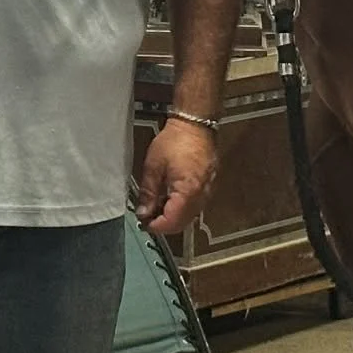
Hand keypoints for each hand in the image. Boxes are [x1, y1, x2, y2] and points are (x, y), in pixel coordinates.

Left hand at [137, 117, 217, 235]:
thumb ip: (148, 193)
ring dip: (172, 216)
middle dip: (164, 224)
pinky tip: (169, 198)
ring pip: (189, 216)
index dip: (155, 226)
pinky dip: (181, 208)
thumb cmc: (174, 142)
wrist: (195, 125)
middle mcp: (201, 197)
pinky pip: (195, 206)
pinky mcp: (209, 187)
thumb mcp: (153, 166)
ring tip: (156, 205)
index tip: (143, 222)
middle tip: (147, 216)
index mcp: (187, 193)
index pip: (171, 222)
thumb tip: (143, 213)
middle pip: (182, 223)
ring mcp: (207, 193)